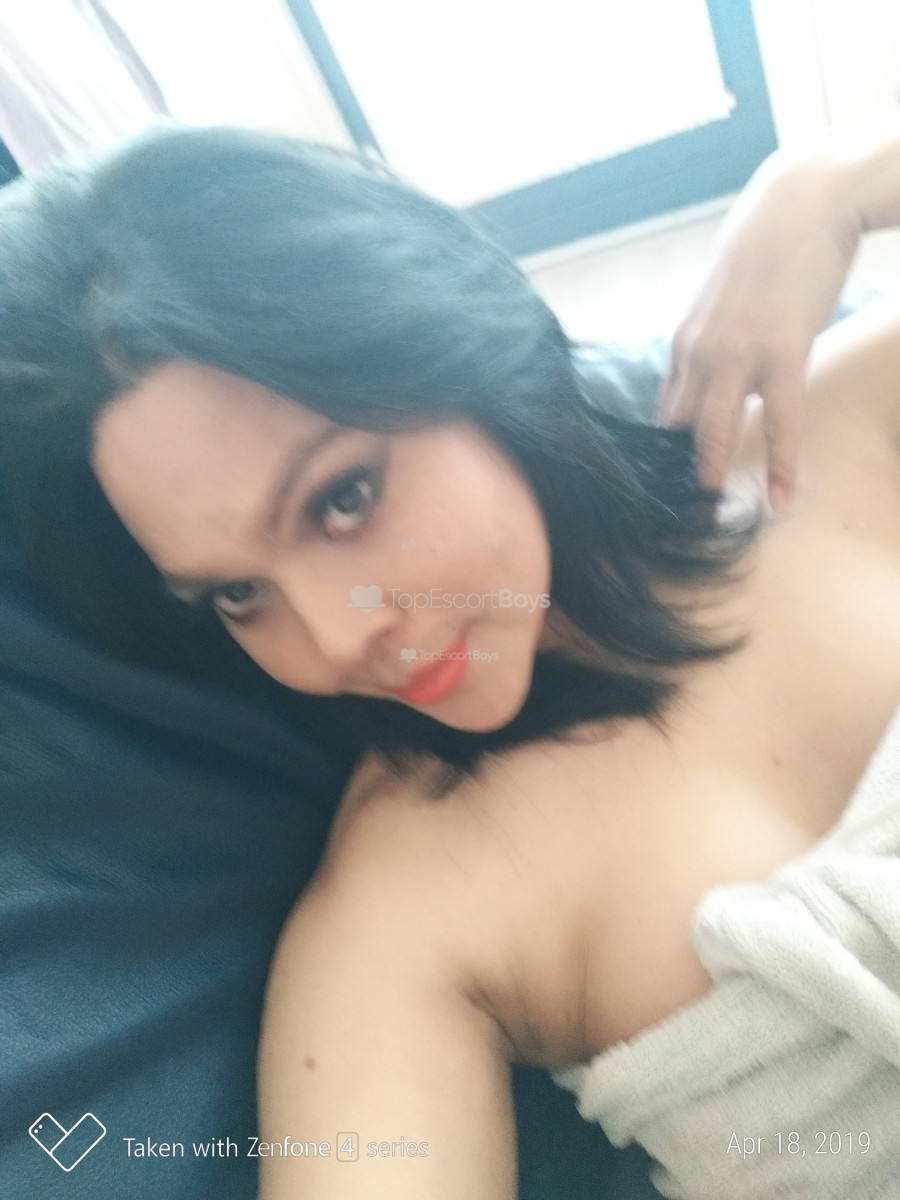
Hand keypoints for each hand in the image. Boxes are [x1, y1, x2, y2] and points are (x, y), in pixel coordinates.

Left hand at [658, 151, 862, 509]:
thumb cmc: (766, 244)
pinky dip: (780, 463)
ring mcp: (737, 354)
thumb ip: (712, 340)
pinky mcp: (782, 351)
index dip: (663, 456)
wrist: (805, 197)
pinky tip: (780, 496)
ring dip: (712, 477)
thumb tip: (710, 372)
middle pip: (677, 431)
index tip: (664, 489)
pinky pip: (780, 421)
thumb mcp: (723, 298)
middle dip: (673, 477)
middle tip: (676, 519)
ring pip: (714, 431)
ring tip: (713, 518)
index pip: (665, 412)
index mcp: (684, 343)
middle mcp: (699, 352)